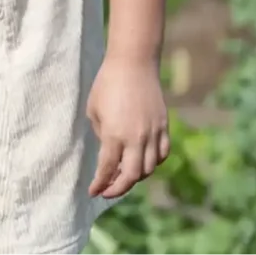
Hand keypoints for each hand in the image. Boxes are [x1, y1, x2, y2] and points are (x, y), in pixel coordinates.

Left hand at [86, 59, 170, 198]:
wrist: (134, 64)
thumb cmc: (107, 84)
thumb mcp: (94, 110)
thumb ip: (101, 135)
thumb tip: (109, 151)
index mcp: (114, 134)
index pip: (107, 169)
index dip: (100, 184)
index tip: (92, 192)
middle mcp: (136, 137)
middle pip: (132, 176)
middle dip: (118, 189)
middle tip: (107, 191)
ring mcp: (153, 133)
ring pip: (149, 168)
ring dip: (136, 178)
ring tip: (123, 176)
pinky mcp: (163, 126)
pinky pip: (162, 154)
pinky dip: (153, 163)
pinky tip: (143, 162)